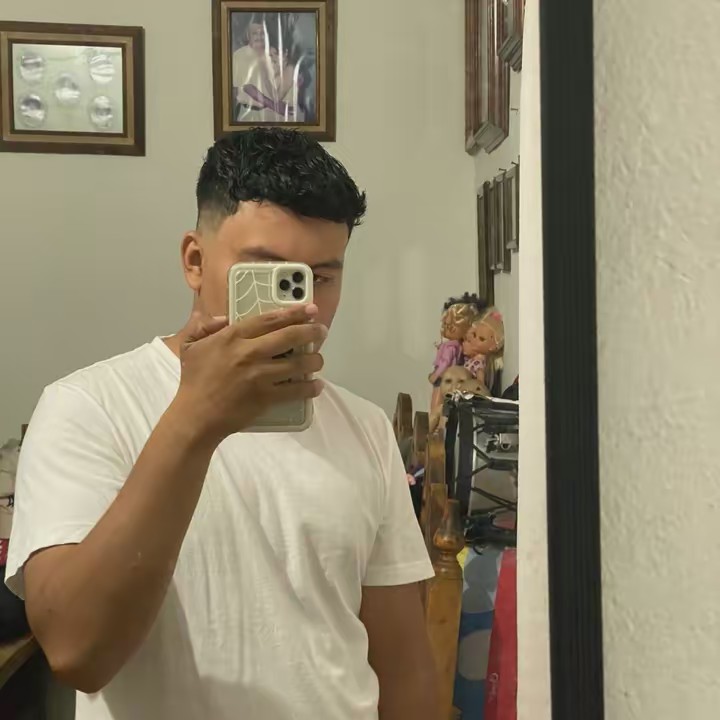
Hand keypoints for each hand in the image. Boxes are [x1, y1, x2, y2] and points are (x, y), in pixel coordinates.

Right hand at [172, 305, 325, 443]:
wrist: (196, 416)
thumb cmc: (194, 380)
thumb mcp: (191, 346)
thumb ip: (203, 326)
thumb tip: (222, 317)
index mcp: (234, 336)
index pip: (270, 319)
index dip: (293, 312)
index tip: (309, 309)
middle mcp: (250, 352)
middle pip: (290, 336)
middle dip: (311, 331)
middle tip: (322, 330)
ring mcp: (260, 376)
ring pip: (299, 363)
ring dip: (314, 360)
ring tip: (319, 359)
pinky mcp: (266, 397)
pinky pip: (296, 390)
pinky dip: (310, 388)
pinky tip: (316, 385)